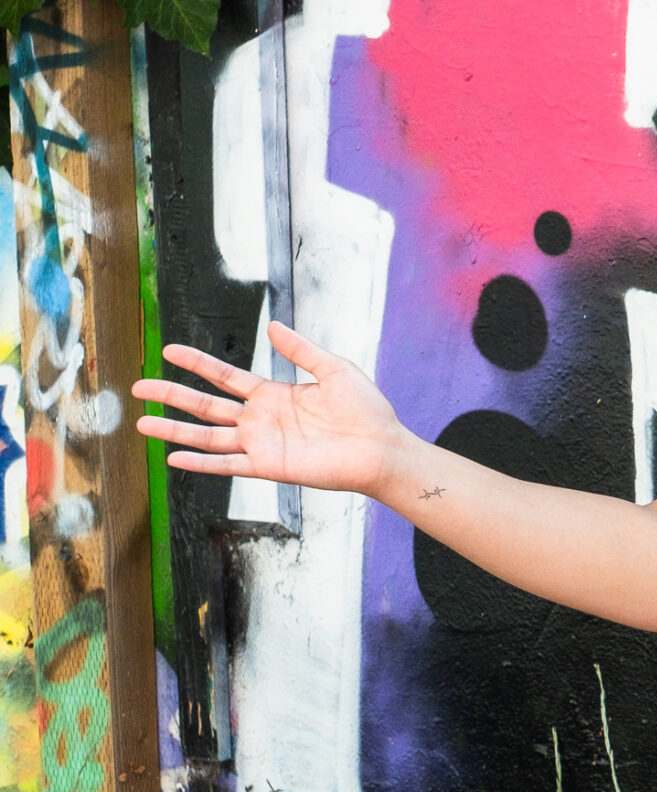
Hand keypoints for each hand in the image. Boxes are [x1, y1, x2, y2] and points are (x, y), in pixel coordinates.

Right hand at [135, 321, 413, 495]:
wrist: (383, 448)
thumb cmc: (366, 410)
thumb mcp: (334, 369)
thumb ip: (301, 350)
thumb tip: (273, 325)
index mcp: (274, 394)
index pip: (225, 376)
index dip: (197, 364)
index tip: (168, 351)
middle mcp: (261, 419)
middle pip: (206, 405)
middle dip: (172, 394)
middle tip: (138, 385)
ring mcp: (262, 444)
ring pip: (208, 436)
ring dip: (175, 430)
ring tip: (142, 422)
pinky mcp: (269, 467)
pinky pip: (228, 466)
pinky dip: (201, 463)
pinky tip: (174, 457)